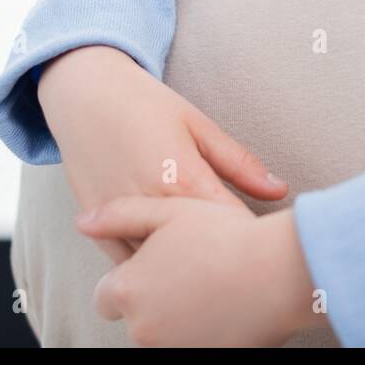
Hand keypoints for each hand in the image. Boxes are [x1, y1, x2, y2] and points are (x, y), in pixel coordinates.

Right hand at [38, 45, 287, 262]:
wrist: (83, 93)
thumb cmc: (146, 104)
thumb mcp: (199, 125)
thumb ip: (240, 164)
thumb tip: (280, 190)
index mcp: (185, 179)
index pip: (230, 227)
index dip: (251, 239)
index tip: (265, 244)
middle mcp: (151, 204)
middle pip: (196, 253)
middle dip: (220, 260)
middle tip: (241, 263)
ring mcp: (118, 219)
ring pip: (157, 268)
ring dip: (180, 271)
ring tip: (204, 270)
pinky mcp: (94, 226)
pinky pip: (124, 265)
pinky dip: (146, 270)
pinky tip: (164, 266)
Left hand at [77, 199, 326, 346]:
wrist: (280, 273)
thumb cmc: (227, 236)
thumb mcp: (168, 210)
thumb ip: (119, 215)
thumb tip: (84, 221)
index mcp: (126, 289)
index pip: (107, 295)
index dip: (131, 277)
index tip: (159, 263)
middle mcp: (141, 328)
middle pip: (136, 317)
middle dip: (156, 297)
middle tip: (193, 268)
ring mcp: (172, 348)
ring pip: (164, 333)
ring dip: (179, 314)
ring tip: (214, 283)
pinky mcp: (204, 358)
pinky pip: (194, 343)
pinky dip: (205, 329)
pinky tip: (228, 304)